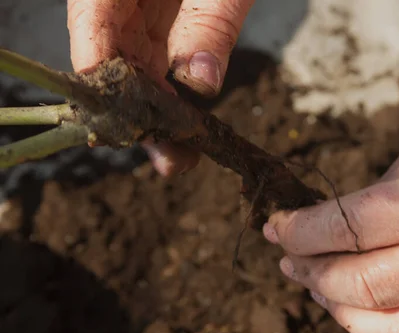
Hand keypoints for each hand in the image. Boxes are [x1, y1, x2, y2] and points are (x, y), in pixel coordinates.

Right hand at [67, 0, 254, 174]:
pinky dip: (172, 89)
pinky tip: (185, 121)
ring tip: (180, 153)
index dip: (104, 75)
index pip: (92, 22)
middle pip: (113, 52)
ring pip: (135, 61)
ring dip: (157, 109)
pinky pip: (158, 54)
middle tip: (169, 156)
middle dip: (140, 109)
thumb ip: (211, 21)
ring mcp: (137, 5)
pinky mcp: (161, 16)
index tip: (126, 121)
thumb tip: (198, 86)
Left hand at [263, 47, 398, 332]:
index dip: (299, 230)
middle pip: (359, 282)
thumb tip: (331, 227)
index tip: (276, 227)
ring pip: (386, 323)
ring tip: (313, 283)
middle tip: (287, 257)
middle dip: (309, 270)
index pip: (347, 228)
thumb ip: (380, 194)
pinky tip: (354, 305)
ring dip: (337, 305)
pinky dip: (377, 325)